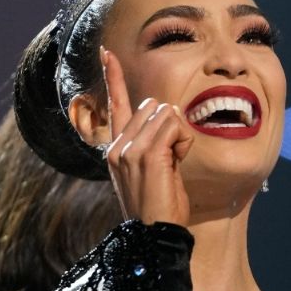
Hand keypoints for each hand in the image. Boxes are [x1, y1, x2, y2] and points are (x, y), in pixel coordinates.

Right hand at [101, 47, 193, 226]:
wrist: (155, 237)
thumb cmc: (161, 208)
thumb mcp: (155, 172)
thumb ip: (156, 145)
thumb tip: (169, 119)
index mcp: (116, 149)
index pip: (116, 105)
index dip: (113, 77)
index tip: (107, 53)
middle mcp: (117, 146)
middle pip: (153, 105)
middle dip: (171, 127)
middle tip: (170, 161)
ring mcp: (129, 149)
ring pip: (165, 113)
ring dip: (179, 136)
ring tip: (172, 166)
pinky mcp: (145, 153)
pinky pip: (175, 126)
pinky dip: (183, 142)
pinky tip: (176, 164)